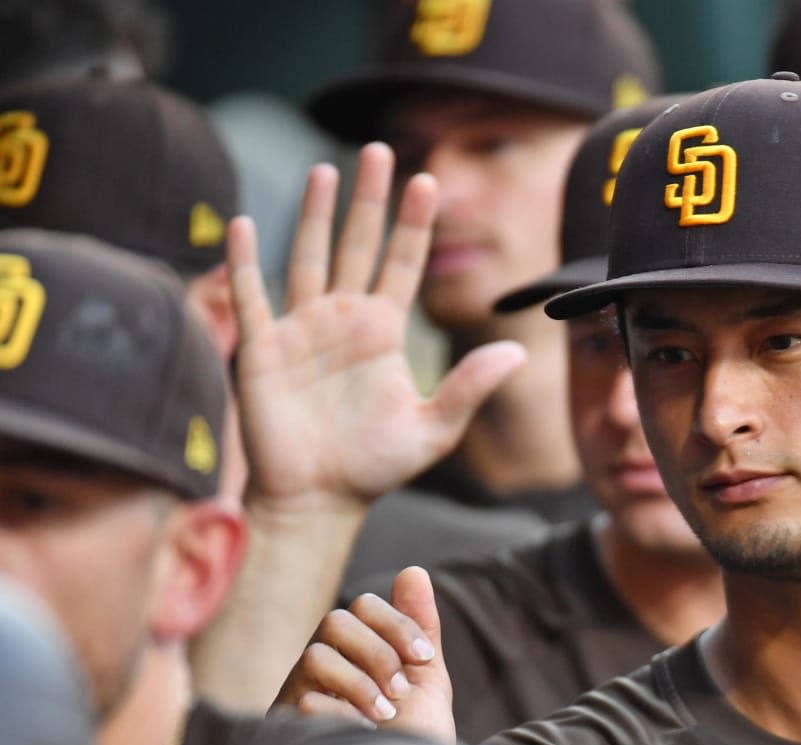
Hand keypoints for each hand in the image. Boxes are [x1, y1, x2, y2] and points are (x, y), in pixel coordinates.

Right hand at [227, 143, 526, 510]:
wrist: (317, 501)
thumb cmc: (374, 468)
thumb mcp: (434, 429)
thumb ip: (470, 388)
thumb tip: (517, 353)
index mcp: (384, 331)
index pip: (403, 263)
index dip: (414, 224)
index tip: (428, 180)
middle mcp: (343, 319)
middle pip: (358, 245)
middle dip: (369, 199)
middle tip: (379, 150)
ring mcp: (301, 330)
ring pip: (309, 257)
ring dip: (315, 215)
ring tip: (325, 171)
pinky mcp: (261, 350)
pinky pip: (252, 298)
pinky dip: (246, 263)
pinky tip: (245, 225)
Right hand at [273, 567, 457, 743]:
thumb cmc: (411, 736)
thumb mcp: (425, 678)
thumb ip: (419, 628)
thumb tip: (414, 571)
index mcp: (355, 651)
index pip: (363, 607)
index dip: (396, 624)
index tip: (423, 659)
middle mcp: (323, 667)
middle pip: (336, 621)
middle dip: (377, 651)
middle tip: (400, 690)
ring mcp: (300, 694)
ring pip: (315, 655)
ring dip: (358, 683)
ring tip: (383, 715)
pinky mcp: (285, 727)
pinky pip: (303, 700)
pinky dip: (340, 715)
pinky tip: (358, 734)